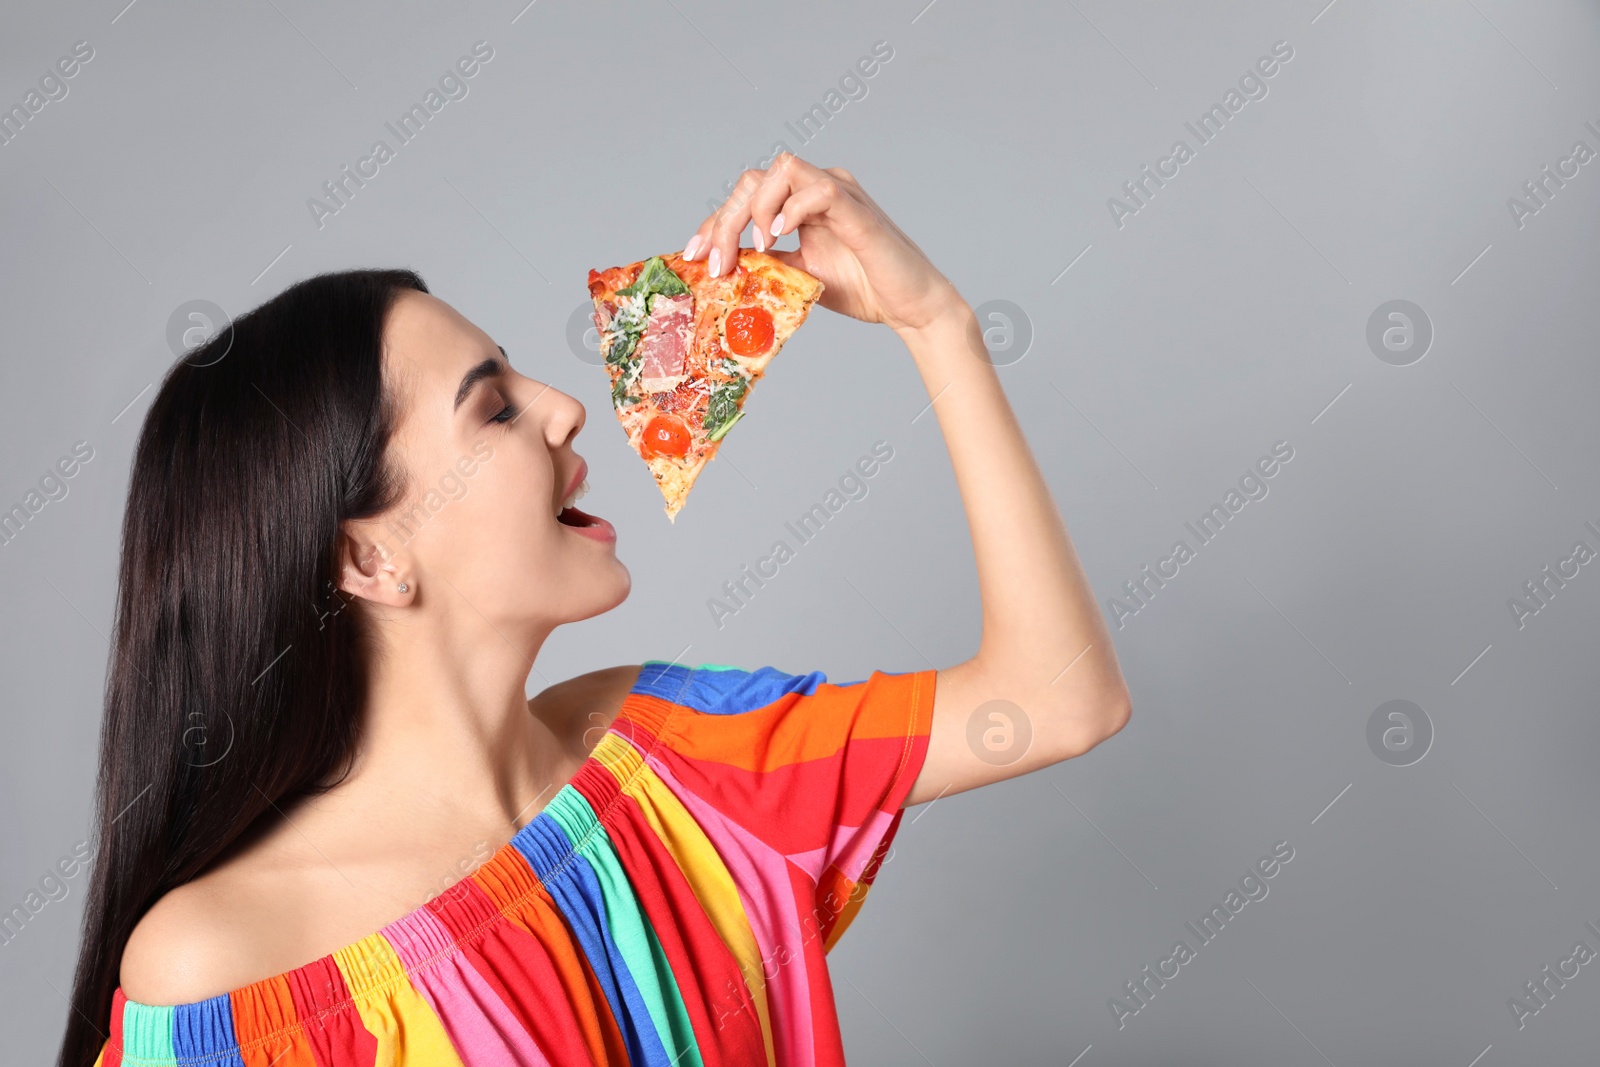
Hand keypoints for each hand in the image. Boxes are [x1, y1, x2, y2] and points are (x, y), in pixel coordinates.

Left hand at [682, 153, 965, 334]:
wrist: (909, 306)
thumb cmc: (863, 287)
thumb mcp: (800, 276)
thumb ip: (768, 263)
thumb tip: (724, 266)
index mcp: (803, 202)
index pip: (747, 195)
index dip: (716, 222)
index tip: (695, 255)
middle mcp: (819, 187)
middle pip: (755, 178)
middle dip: (725, 219)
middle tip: (716, 262)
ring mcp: (839, 193)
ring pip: (783, 168)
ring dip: (755, 208)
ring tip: (754, 249)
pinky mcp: (856, 209)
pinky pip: (817, 189)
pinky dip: (790, 209)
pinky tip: (777, 238)